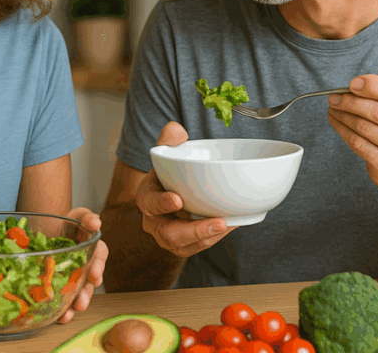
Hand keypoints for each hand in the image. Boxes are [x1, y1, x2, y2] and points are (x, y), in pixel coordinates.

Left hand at [58, 207, 107, 323]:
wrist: (47, 232)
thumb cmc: (66, 224)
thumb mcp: (76, 216)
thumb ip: (87, 217)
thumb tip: (96, 222)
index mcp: (93, 249)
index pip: (100, 257)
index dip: (99, 266)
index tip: (94, 274)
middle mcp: (87, 266)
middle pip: (91, 282)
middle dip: (87, 293)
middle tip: (82, 302)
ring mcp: (76, 278)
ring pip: (81, 294)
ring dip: (78, 304)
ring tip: (72, 312)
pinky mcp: (63, 287)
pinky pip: (67, 301)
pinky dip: (65, 311)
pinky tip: (61, 317)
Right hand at [136, 122, 235, 258]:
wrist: (169, 193)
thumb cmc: (167, 175)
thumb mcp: (165, 154)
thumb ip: (169, 140)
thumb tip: (176, 130)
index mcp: (146, 196)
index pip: (149, 202)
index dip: (161, 203)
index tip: (177, 199)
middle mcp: (154, 221)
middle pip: (168, 233)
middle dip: (194, 230)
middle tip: (218, 222)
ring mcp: (168, 237)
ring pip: (184, 245)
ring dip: (208, 237)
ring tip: (228, 224)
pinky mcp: (183, 245)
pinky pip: (197, 247)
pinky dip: (214, 238)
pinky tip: (231, 225)